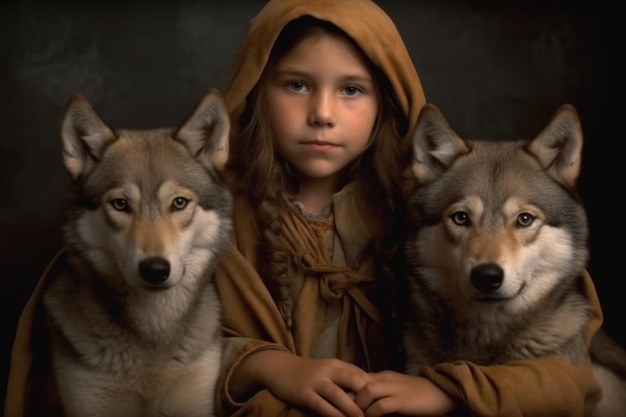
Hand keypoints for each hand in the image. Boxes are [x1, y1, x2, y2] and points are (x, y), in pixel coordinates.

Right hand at [234, 350, 370, 416]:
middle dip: (368, 398)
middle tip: (379, 413)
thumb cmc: (307, 371)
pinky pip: (322, 405)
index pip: (361, 375)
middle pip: (354, 381)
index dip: (374, 389)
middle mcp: (329, 370)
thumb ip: (344, 378)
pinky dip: (333, 415)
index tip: (384, 402)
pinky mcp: (304, 393)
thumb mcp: (327, 369)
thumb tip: (366, 390)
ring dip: (353, 409)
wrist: (279, 367)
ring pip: (339, 395)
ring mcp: (316, 381)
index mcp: (337, 364)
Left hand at [353, 370, 455, 416]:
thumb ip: (379, 392)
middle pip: (357, 383)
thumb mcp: (394, 389)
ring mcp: (393, 388)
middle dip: (348, 398)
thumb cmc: (417, 394)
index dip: (346, 390)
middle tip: (343, 412)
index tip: (339, 403)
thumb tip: (360, 403)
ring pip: (366, 392)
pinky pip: (380, 407)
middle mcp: (385, 378)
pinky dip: (372, 415)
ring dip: (358, 407)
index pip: (356, 378)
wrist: (442, 392)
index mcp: (381, 375)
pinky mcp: (402, 401)